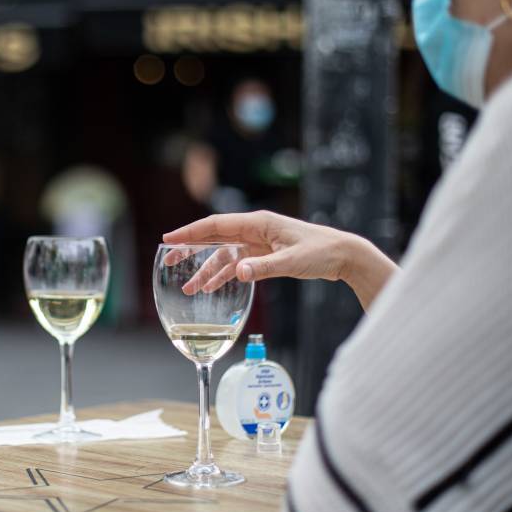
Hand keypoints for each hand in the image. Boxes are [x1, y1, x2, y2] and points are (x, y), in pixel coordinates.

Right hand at [162, 211, 395, 308]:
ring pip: (224, 254)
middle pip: (214, 237)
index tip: (170, 239)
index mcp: (258, 223)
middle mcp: (254, 230)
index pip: (216, 225)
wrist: (343, 255)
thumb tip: (237, 273)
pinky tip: (211, 288)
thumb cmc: (321, 252)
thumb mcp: (291, 262)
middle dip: (190, 249)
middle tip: (167, 258)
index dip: (191, 232)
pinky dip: (223, 275)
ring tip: (188, 288)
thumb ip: (263, 268)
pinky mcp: (265, 255)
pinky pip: (237, 264)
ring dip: (206, 270)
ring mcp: (259, 243)